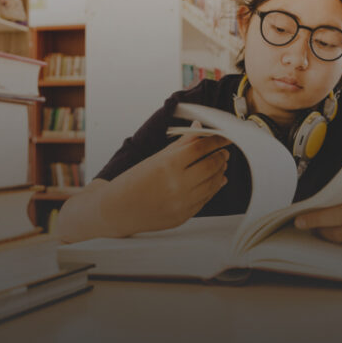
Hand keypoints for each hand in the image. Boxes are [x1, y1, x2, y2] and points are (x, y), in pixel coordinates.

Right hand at [98, 122, 231, 237]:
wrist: (118, 210)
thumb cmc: (134, 180)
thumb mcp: (156, 158)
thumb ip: (181, 143)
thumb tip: (199, 126)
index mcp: (169, 165)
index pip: (201, 147)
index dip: (216, 141)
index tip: (223, 137)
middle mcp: (177, 185)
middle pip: (211, 165)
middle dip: (220, 156)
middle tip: (224, 151)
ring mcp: (182, 203)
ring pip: (213, 184)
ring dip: (220, 172)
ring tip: (221, 164)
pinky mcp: (184, 216)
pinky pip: (205, 199)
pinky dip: (213, 187)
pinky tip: (216, 180)